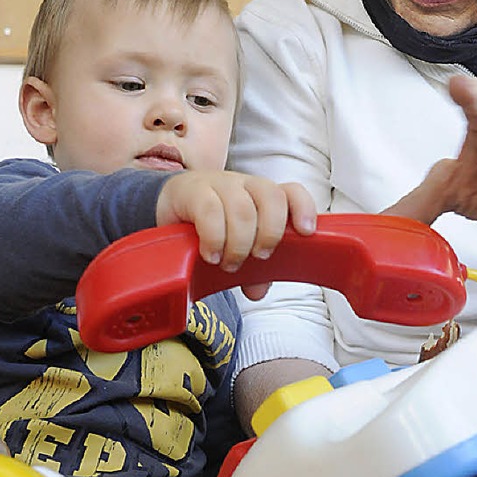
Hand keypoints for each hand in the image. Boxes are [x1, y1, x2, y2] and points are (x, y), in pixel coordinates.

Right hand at [155, 171, 316, 297]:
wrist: (170, 202)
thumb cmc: (212, 223)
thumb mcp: (236, 246)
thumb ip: (252, 269)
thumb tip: (258, 292)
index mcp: (263, 196)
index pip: (292, 191)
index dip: (303, 208)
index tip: (306, 233)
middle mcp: (246, 185)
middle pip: (271, 197)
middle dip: (270, 233)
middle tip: (258, 258)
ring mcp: (220, 184)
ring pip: (242, 207)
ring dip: (239, 243)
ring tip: (228, 263)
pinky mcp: (194, 191)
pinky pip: (210, 211)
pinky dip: (214, 238)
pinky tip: (210, 255)